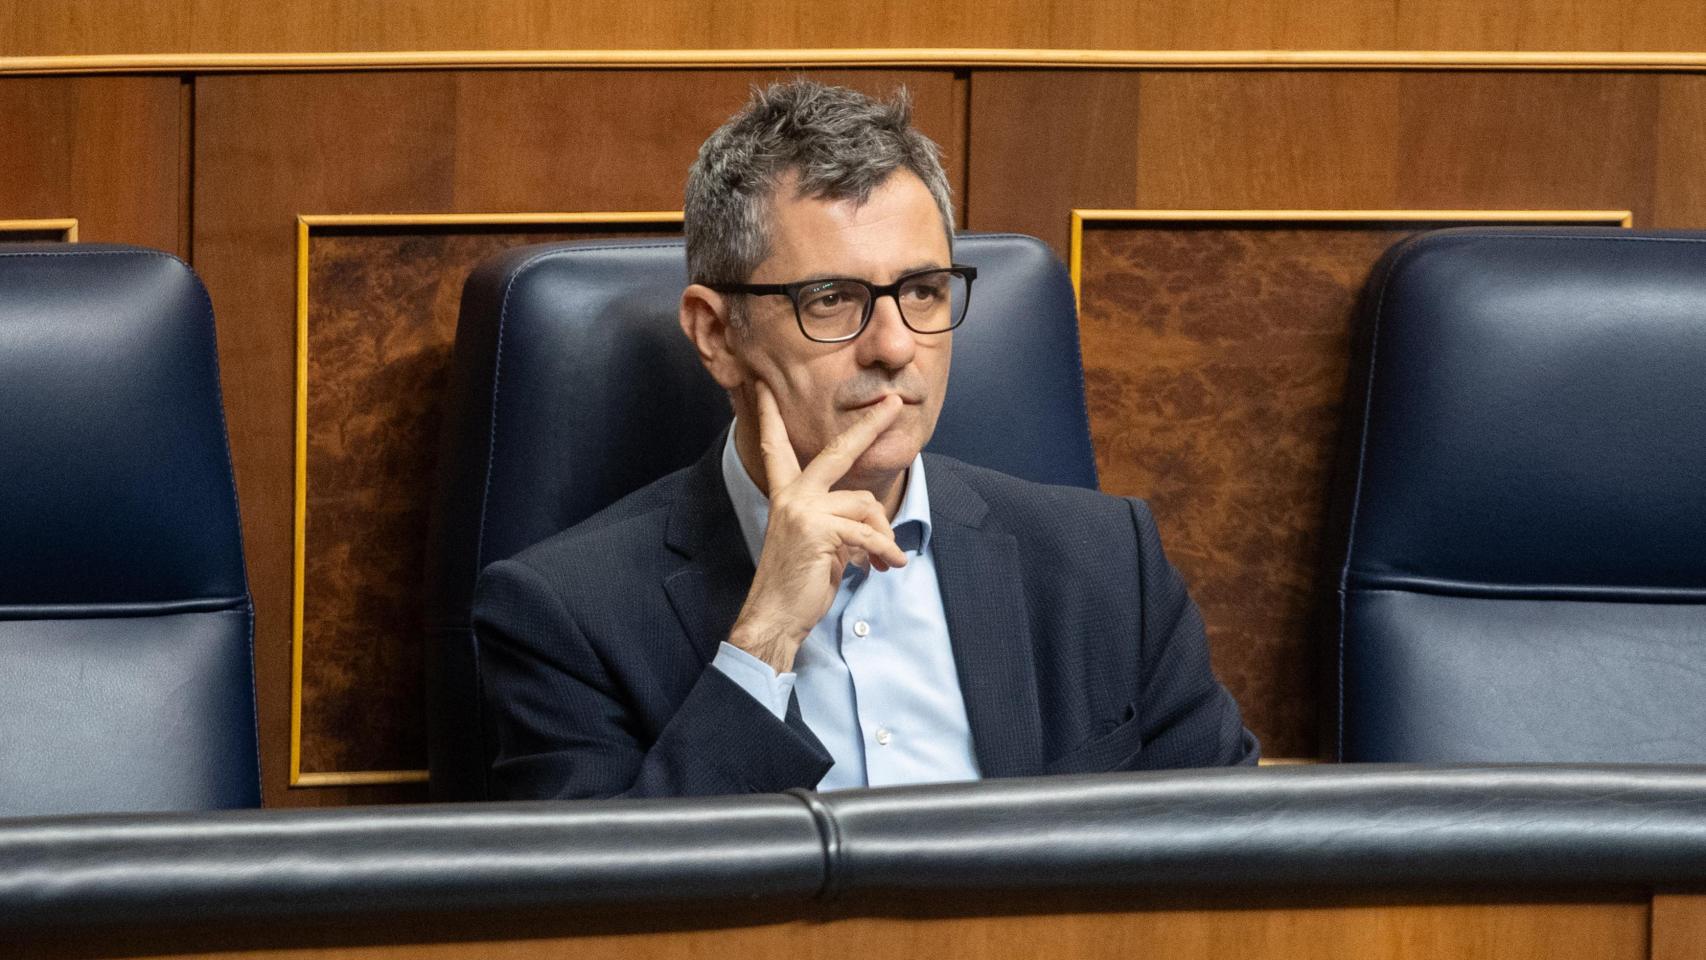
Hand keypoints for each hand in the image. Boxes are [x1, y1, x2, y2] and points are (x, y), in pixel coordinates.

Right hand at [727, 382, 908, 672]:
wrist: (775, 617)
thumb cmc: (798, 584)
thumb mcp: (818, 543)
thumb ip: (838, 520)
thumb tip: (875, 521)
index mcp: (786, 495)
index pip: (777, 448)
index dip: (770, 417)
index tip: (763, 388)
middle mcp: (792, 496)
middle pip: (838, 451)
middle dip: (869, 425)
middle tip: (894, 403)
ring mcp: (803, 511)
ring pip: (865, 504)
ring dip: (882, 534)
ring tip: (883, 559)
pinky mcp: (819, 530)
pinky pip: (868, 533)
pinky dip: (886, 550)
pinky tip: (891, 565)